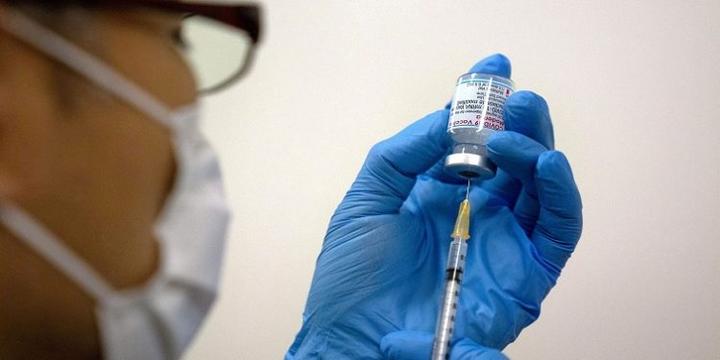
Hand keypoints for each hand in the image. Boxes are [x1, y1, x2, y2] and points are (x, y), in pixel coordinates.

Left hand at [285, 54, 581, 358]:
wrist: (355, 341)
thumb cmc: (352, 280)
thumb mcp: (367, 200)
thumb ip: (405, 154)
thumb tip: (449, 118)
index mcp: (441, 194)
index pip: (475, 141)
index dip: (484, 105)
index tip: (491, 69)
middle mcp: (478, 215)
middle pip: (516, 159)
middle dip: (518, 120)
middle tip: (511, 94)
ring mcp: (504, 243)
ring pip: (542, 188)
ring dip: (539, 147)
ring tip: (519, 120)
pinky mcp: (525, 277)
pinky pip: (557, 230)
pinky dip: (558, 194)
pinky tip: (544, 164)